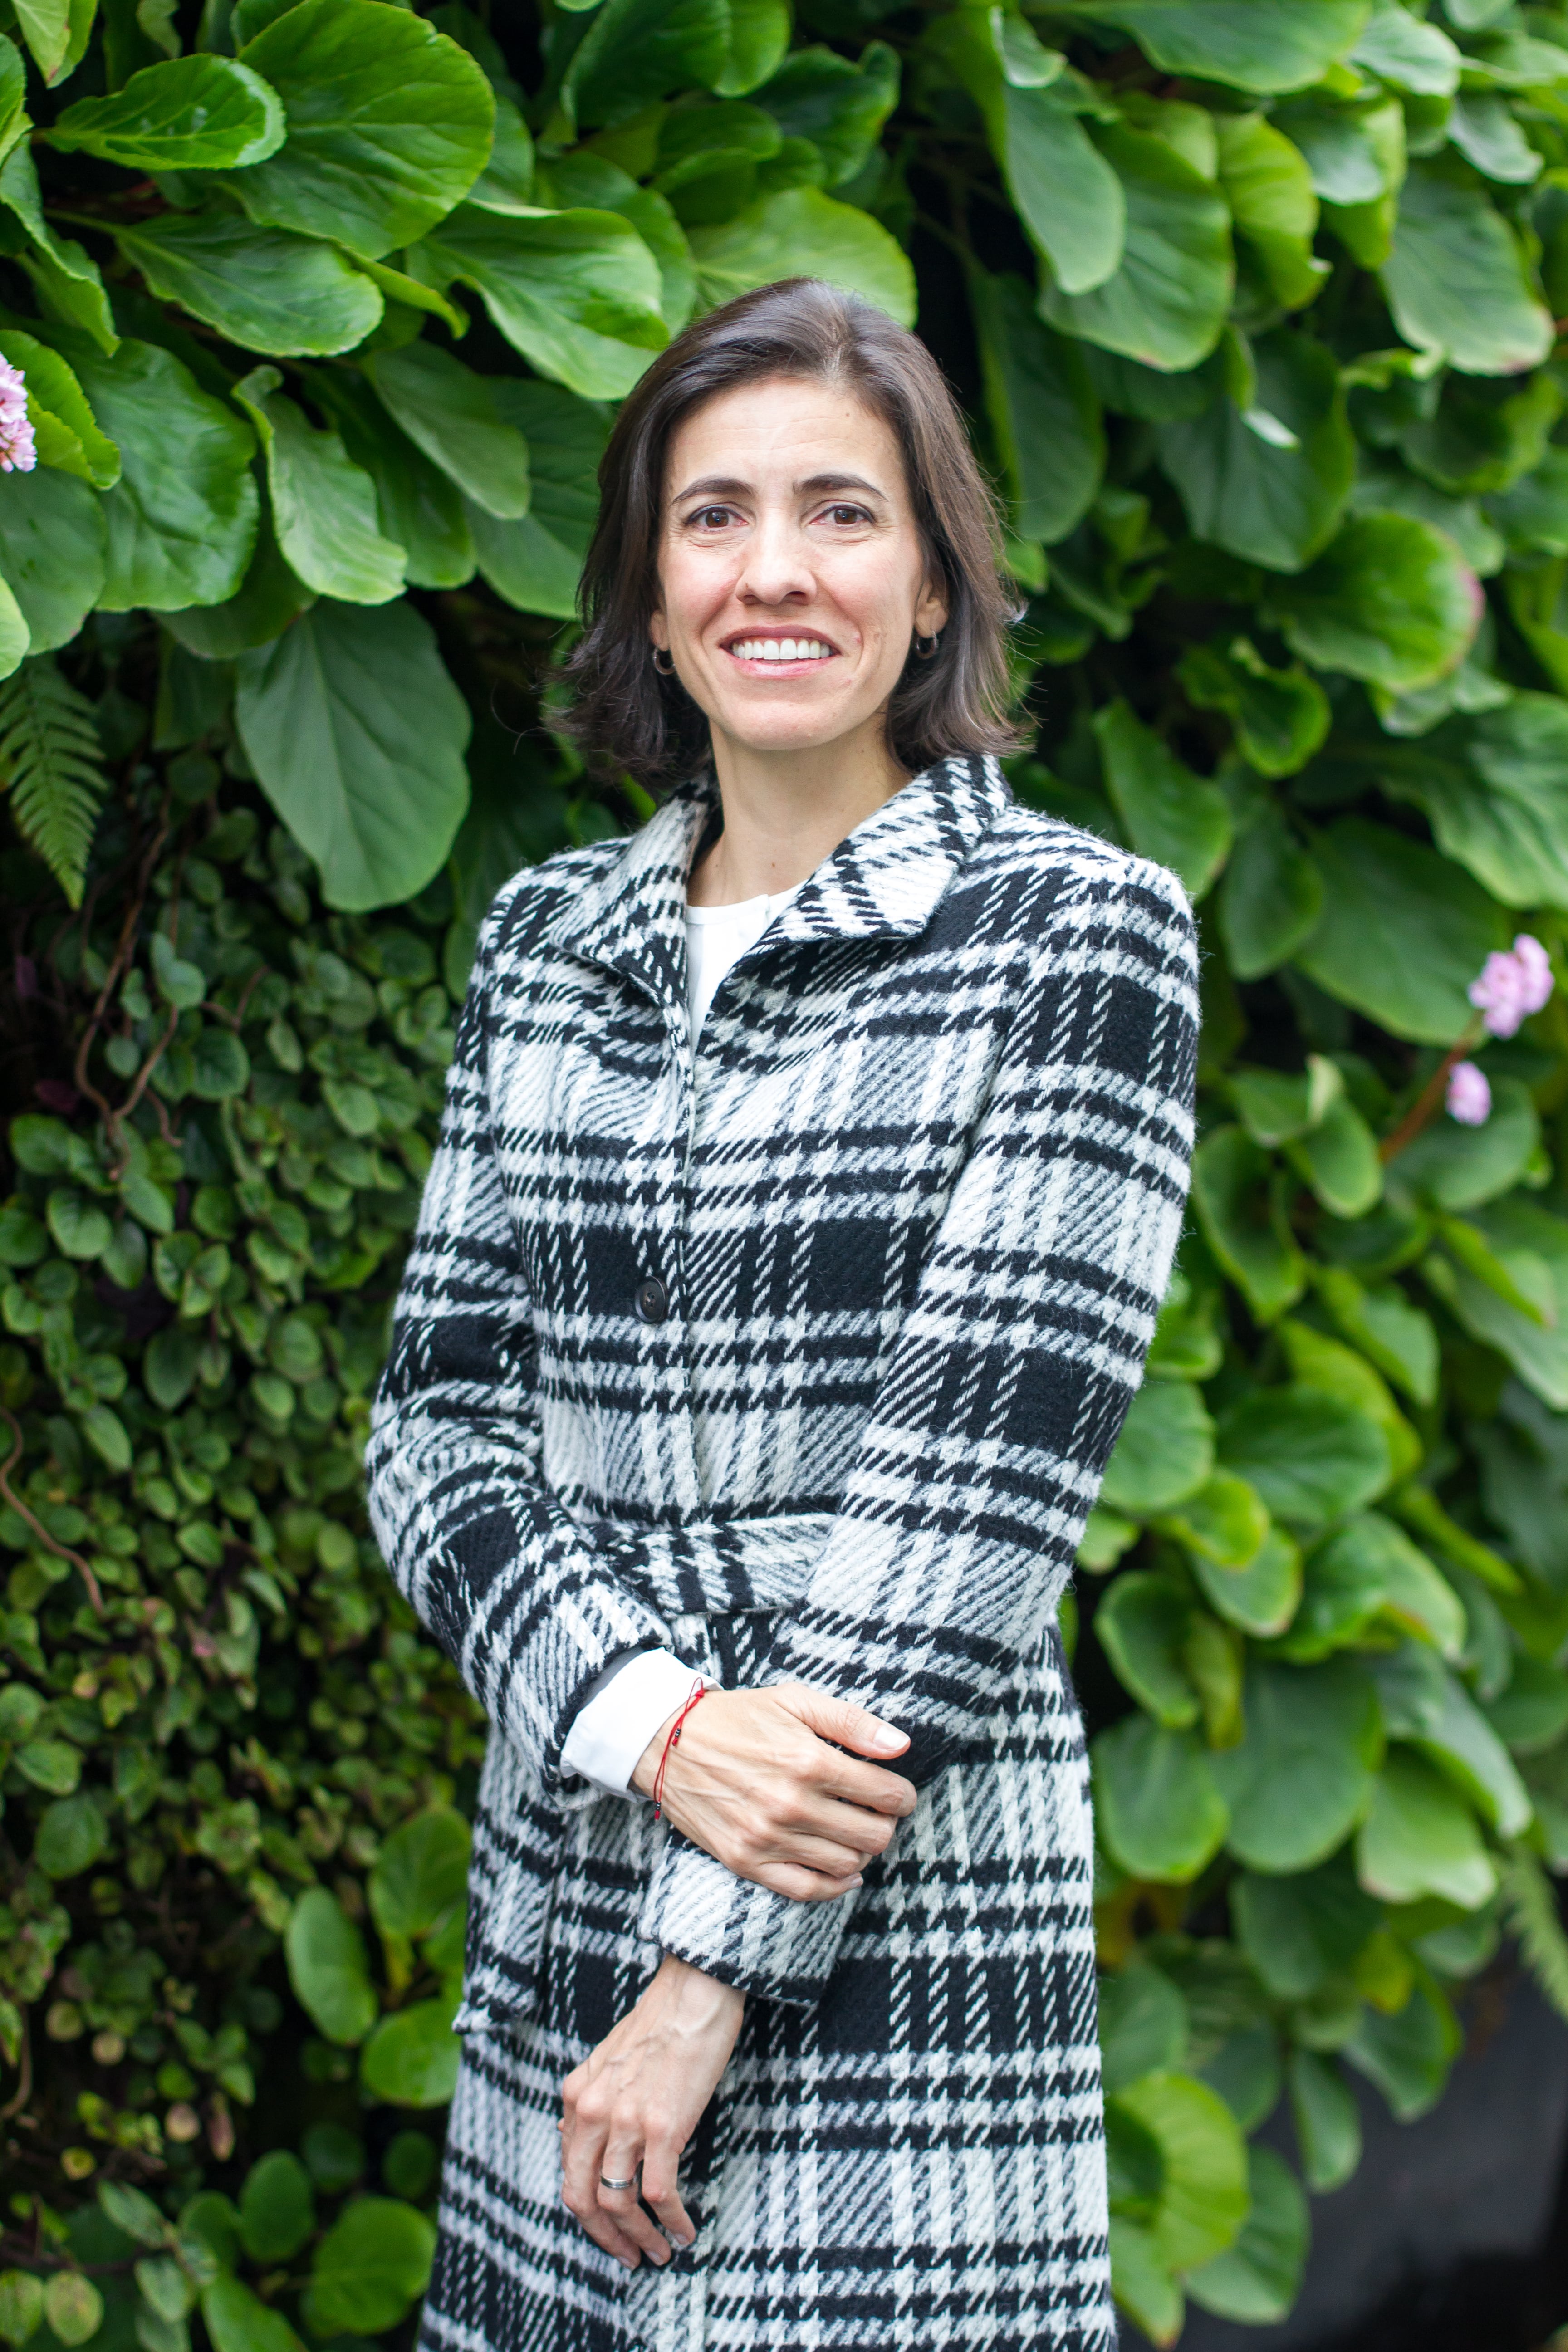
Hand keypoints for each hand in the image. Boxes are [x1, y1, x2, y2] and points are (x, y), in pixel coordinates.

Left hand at [560, 1954, 743, 2268]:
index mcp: (575, 2096)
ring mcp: (625, 2120)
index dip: (588, 2213)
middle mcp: (590, 2111)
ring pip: (616, 2203)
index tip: (610, 2231)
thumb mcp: (607, 2060)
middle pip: (581, 2198)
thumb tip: (571, 2140)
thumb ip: (589, 2101)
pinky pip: (657, 2192)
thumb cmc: (660, 2022)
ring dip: (639, 2238)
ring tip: (661, 2251)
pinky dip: (670, 2220)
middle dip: (605, 2238)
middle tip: (630, 2257)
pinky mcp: (663, 2125)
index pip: (568, 2172)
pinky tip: (684, 2229)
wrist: (694, 1990)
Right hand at [632, 1681, 915, 1900]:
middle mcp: (790, 1804)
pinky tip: (845, 1873)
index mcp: (808, 1761)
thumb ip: (852, 1722)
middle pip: (872, 1835)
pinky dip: (834, 1887)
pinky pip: (805, 1890)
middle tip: (878, 1812)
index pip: (885, 1795)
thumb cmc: (739, 1718)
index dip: (903, 1796)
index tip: (900, 1793)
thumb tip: (901, 1745)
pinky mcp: (746, 1861)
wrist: (668, 1743)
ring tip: (854, 1832)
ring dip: (862, 1851)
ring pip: (845, 1864)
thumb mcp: (796, 1701)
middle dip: (885, 1823)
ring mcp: (767, 1838)